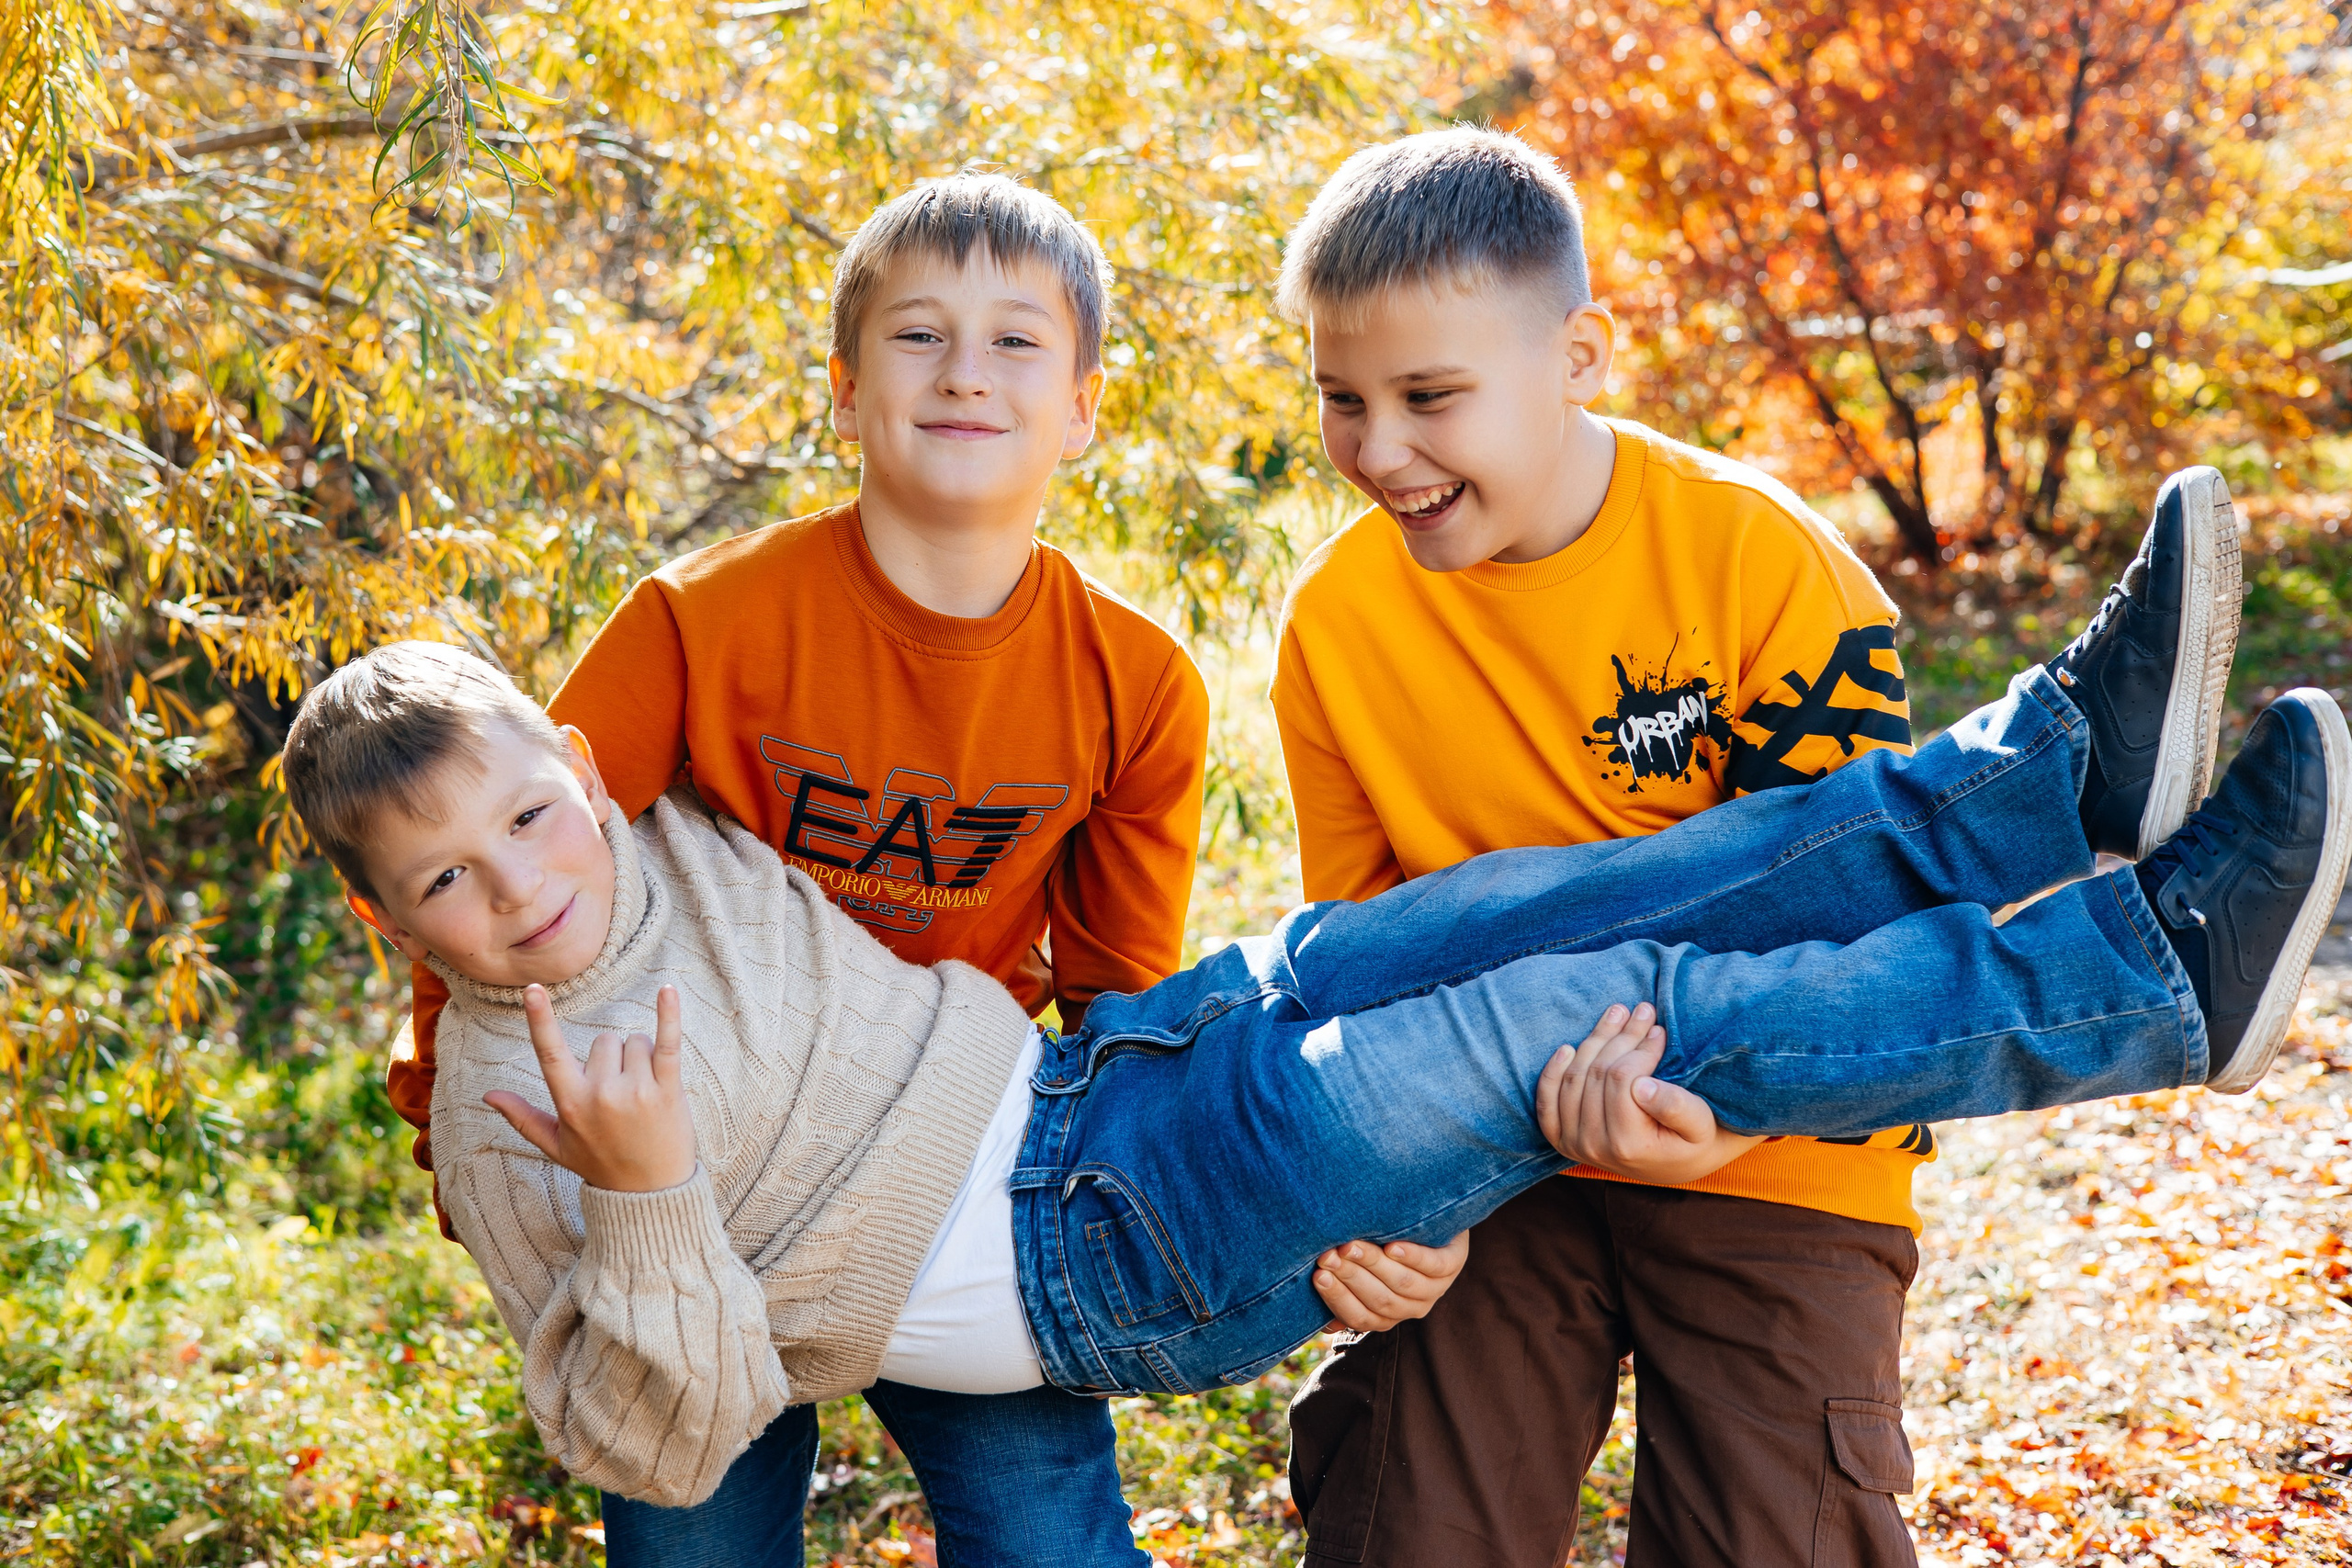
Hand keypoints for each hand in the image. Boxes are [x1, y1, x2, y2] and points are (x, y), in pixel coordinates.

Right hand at [483, 984, 698, 1192]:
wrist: (650, 1194)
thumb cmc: (601, 1165)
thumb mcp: (557, 1145)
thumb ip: (523, 1117)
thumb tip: (487, 1095)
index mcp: (571, 1104)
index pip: (550, 1053)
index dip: (540, 1019)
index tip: (533, 989)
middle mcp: (601, 1094)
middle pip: (603, 1041)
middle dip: (612, 1059)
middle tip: (622, 1095)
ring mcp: (636, 1091)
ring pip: (634, 1041)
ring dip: (640, 1057)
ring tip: (643, 1094)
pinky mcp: (669, 1089)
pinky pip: (668, 1042)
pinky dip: (668, 1014)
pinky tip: (667, 990)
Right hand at [1314, 1230, 1470, 1332]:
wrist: (1430, 1217)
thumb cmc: (1384, 1243)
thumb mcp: (1363, 1268)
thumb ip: (1344, 1288)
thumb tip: (1321, 1323)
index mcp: (1387, 1315)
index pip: (1359, 1318)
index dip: (1337, 1298)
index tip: (1318, 1276)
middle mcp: (1412, 1307)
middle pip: (1379, 1300)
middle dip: (1350, 1277)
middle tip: (1328, 1256)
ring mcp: (1435, 1287)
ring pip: (1402, 1283)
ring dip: (1374, 1265)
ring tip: (1351, 1246)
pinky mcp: (1453, 1263)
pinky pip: (1433, 1266)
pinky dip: (1412, 1257)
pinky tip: (1392, 1247)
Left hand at [1536, 1003, 1762, 1186]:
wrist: (1680, 1165)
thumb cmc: (1696, 1140)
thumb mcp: (1701, 1125)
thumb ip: (1676, 1106)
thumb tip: (1642, 1085)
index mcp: (1627, 1144)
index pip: (1621, 1079)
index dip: (1641, 1048)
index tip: (1659, 1030)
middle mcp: (1593, 1146)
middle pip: (1596, 1074)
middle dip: (1621, 1036)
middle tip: (1643, 1010)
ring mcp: (1573, 1144)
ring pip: (1574, 1078)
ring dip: (1595, 1040)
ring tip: (1618, 1014)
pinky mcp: (1562, 1139)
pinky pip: (1546, 1101)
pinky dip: (1553, 1072)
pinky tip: (1567, 1048)